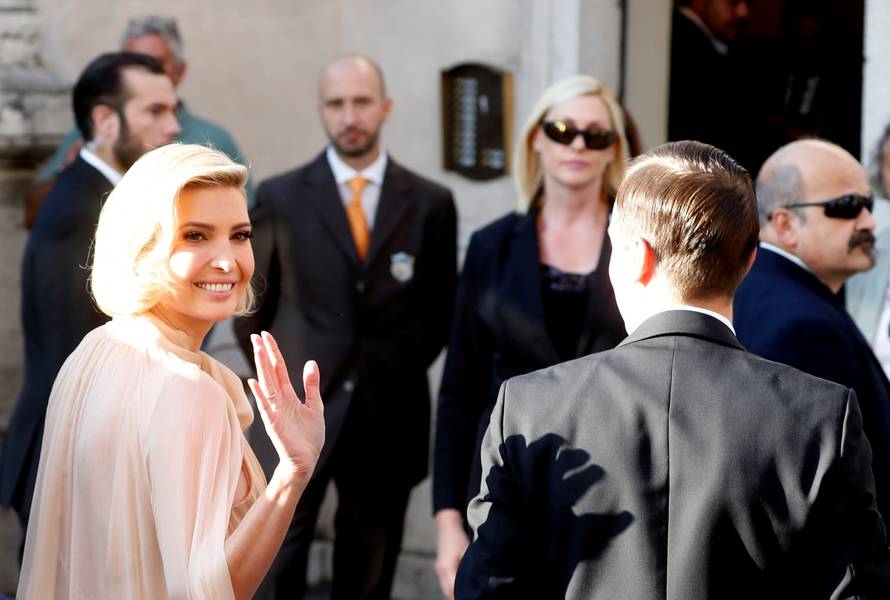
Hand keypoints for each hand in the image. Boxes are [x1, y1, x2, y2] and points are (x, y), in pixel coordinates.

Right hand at [248, 331, 324, 479]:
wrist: (306, 460)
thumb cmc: (309, 435)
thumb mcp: (315, 405)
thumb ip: (311, 385)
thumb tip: (311, 362)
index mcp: (288, 395)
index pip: (279, 368)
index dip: (274, 352)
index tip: (266, 335)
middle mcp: (279, 400)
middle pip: (269, 372)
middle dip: (264, 354)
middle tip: (256, 335)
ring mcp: (274, 411)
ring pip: (266, 384)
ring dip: (261, 367)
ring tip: (258, 349)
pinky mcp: (273, 424)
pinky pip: (265, 407)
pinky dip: (260, 395)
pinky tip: (253, 382)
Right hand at [435, 510, 469, 599]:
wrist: (447, 526)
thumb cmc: (458, 538)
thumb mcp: (467, 552)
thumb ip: (470, 568)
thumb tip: (479, 581)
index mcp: (447, 568)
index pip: (452, 589)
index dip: (461, 596)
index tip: (471, 598)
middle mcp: (440, 571)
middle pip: (447, 592)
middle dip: (457, 597)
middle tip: (471, 598)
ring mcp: (439, 570)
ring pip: (445, 588)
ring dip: (454, 593)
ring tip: (467, 595)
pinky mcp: (440, 568)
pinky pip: (445, 583)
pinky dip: (452, 587)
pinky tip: (460, 588)